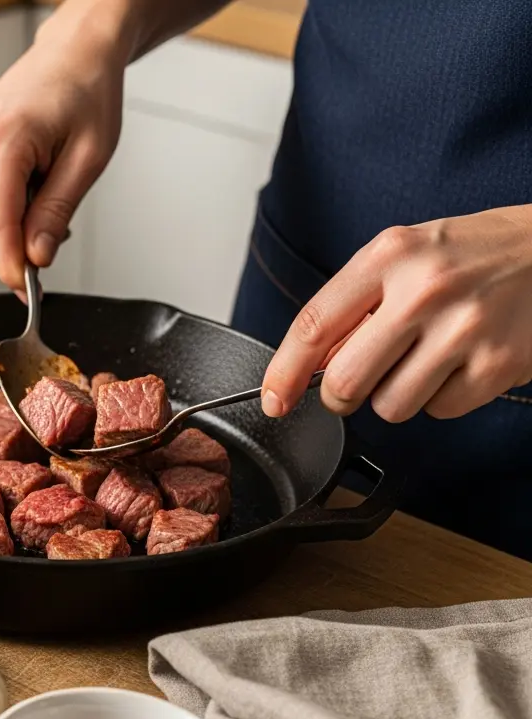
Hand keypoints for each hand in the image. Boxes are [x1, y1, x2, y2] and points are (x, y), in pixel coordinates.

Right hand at [0, 1, 129, 291]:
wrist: (72, 53)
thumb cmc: (86, 92)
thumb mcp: (89, 160)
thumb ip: (57, 212)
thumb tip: (36, 257)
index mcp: (3, 141)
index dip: (11, 266)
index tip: (28, 290)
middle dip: (17, 242)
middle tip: (56, 227)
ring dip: (12, 222)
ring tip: (46, 186)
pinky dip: (4, 203)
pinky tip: (29, 177)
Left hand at [262, 206, 531, 421]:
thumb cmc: (469, 255)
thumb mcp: (403, 255)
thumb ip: (354, 304)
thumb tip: (309, 367)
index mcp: (390, 256)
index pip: (315, 324)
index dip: (284, 372)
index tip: (273, 400)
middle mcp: (425, 290)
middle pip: (345, 381)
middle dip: (340, 395)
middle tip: (356, 383)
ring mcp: (465, 329)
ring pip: (390, 406)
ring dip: (396, 395)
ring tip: (424, 358)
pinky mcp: (498, 365)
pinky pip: (440, 410)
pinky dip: (442, 397)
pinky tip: (459, 362)